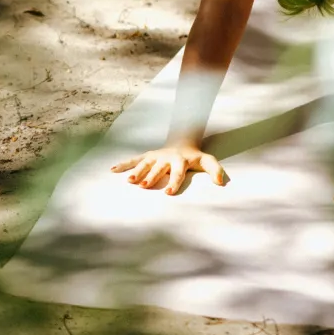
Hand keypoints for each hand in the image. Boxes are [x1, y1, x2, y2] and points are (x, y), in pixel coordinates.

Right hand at [111, 141, 227, 193]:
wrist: (182, 142)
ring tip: (130, 181)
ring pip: (144, 164)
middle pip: (158, 168)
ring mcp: (155, 156)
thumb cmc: (195, 157)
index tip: (168, 193)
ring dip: (137, 171)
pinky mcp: (147, 156)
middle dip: (151, 177)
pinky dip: (123, 164)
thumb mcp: (207, 161)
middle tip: (143, 186)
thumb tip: (220, 182)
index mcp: (180, 160)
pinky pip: (134, 159)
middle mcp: (166, 157)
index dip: (174, 182)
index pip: (177, 172)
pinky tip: (113, 170)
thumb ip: (215, 170)